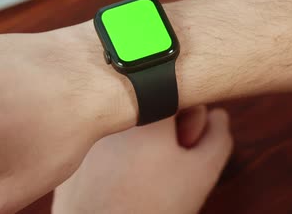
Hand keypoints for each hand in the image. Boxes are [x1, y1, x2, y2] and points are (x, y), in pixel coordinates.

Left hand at [52, 107, 233, 213]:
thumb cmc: (149, 205)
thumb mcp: (201, 172)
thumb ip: (218, 136)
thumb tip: (217, 115)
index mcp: (143, 106)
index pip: (179, 90)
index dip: (192, 118)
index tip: (186, 143)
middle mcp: (111, 110)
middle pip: (152, 104)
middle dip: (168, 128)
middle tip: (168, 161)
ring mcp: (87, 130)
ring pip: (128, 124)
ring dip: (142, 140)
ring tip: (145, 173)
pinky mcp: (73, 151)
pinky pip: (104, 141)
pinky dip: (116, 154)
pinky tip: (121, 181)